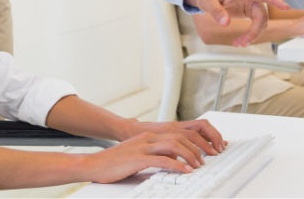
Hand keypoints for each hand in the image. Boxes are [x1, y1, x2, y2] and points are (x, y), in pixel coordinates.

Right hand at [82, 130, 204, 183]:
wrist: (94, 164)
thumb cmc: (116, 162)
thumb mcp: (140, 154)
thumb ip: (157, 154)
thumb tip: (174, 160)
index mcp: (149, 136)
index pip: (179, 132)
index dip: (196, 139)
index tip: (207, 149)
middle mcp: (147, 138)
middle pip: (180, 135)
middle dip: (198, 146)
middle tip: (208, 157)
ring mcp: (142, 147)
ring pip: (174, 145)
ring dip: (190, 155)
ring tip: (198, 165)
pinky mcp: (137, 158)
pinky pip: (162, 160)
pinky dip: (177, 165)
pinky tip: (185, 171)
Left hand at [184, 0, 288, 46]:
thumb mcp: (206, 1)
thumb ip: (215, 11)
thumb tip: (225, 23)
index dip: (274, 0)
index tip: (285, 7)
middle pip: (262, 15)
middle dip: (255, 31)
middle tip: (242, 43)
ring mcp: (250, 5)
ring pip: (260, 22)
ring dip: (253, 35)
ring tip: (238, 44)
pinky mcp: (249, 12)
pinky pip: (255, 24)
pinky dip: (250, 34)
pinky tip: (241, 41)